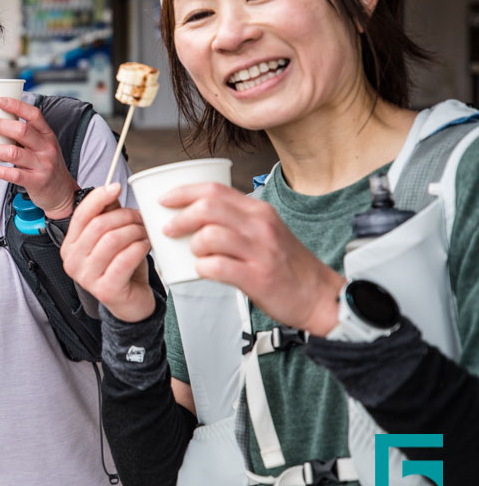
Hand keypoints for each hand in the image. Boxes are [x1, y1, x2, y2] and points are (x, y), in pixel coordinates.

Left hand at [0, 96, 77, 218]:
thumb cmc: (44, 164)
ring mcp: (43, 165)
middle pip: (21, 131)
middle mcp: (46, 147)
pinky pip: (14, 175)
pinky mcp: (37, 181)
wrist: (62, 193)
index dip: (17, 106)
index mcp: (47, 134)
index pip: (34, 115)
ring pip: (13, 153)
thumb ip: (24, 135)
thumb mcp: (41, 146)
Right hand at [61, 183, 155, 321]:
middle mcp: (72, 261)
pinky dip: (139, 247)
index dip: (99, 197)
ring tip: (145, 233)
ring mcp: (87, 278)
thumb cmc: (122, 267)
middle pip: (99, 226)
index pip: (81, 215)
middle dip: (125, 216)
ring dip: (135, 231)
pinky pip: (125, 259)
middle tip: (141, 218)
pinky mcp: (105, 290)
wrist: (131, 302)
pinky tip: (145, 246)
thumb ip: (107, 215)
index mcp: (70, 245)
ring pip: (113, 240)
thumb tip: (110, 189)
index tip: (116, 187)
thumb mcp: (112, 237)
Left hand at [159, 183, 344, 334]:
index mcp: (259, 211)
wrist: (321, 296)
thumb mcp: (265, 231)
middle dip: (180, 218)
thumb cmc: (286, 265)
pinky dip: (202, 268)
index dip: (183, 192)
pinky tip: (204, 271)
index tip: (164, 200)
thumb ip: (236, 220)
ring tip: (197, 255)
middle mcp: (260, 226)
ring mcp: (260, 252)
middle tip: (169, 230)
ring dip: (193, 246)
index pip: (214, 189)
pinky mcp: (258, 277)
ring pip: (209, 236)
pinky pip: (217, 267)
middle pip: (208, 207)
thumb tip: (192, 215)